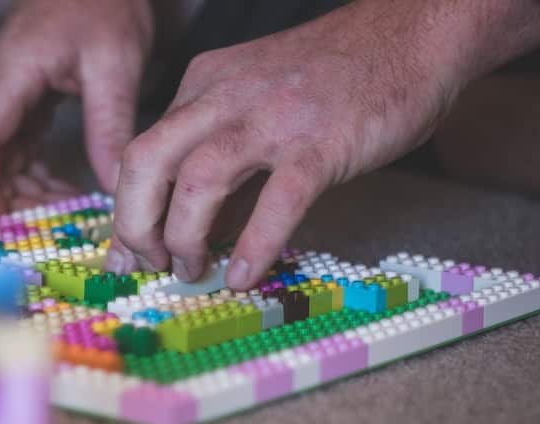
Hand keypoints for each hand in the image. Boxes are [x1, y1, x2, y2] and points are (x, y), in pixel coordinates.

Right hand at [0, 0, 153, 215]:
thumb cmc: (104, 6)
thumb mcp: (115, 67)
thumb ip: (110, 128)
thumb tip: (114, 187)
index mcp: (9, 76)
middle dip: (2, 197)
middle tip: (42, 227)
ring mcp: (6, 96)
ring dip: (21, 189)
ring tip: (63, 210)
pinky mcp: (22, 102)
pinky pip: (15, 148)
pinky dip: (32, 174)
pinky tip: (63, 190)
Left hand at [108, 0, 475, 289]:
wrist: (413, 33)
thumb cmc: (337, 78)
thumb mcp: (257, 104)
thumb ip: (223, 162)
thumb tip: (196, 233)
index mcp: (203, 85)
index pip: (141, 151)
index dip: (127, 209)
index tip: (129, 253)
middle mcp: (224, 97)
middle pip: (147, 162)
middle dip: (136, 224)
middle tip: (150, 264)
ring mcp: (272, 118)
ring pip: (198, 180)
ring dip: (185, 237)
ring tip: (193, 271)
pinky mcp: (320, 144)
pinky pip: (275, 203)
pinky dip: (253, 246)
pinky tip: (245, 275)